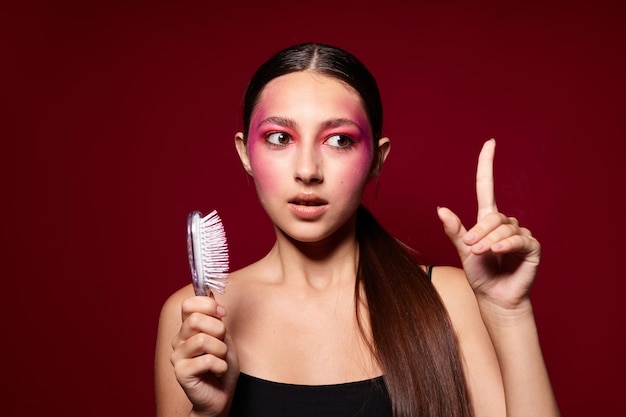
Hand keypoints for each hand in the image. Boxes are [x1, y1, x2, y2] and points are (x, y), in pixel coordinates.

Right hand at [170, 296, 239, 415]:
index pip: (188, 304)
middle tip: (222, 343)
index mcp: (187, 328)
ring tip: (220, 360)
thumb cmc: (221, 366)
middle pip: (196, 320)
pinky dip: (220, 366)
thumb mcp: (224, 337)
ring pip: (203, 340)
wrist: (220, 396)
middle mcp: (178, 340)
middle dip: (219, 330)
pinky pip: (206, 361)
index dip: (208, 305)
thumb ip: (216, 317)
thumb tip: (209, 292)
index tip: (222, 314)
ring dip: (221, 351)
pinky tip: (217, 371)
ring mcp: (177, 356)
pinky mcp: (180, 372)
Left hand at [437, 139, 540, 309]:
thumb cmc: (480, 274)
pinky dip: (505, 244)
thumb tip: (440, 209)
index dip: (487, 165)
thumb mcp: (463, 251)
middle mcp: (505, 223)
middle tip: (470, 247)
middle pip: (493, 215)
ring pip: (504, 227)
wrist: (494, 297)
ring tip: (480, 254)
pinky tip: (497, 252)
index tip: (490, 143)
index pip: (487, 186)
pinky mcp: (532, 247)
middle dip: (479, 231)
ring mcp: (520, 234)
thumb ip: (454, 231)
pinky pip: (519, 238)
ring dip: (489, 241)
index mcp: (487, 220)